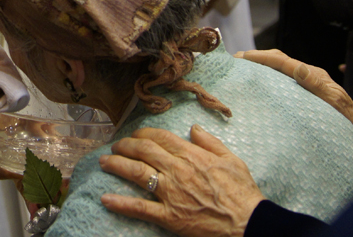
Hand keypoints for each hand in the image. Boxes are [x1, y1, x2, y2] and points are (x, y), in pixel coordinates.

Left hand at [99, 126, 264, 236]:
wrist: (249, 223)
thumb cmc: (243, 193)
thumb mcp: (232, 160)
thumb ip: (210, 142)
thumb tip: (193, 128)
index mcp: (192, 155)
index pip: (160, 137)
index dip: (143, 133)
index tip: (135, 134)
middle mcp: (178, 170)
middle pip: (143, 150)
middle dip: (125, 145)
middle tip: (115, 145)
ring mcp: (172, 193)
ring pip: (137, 173)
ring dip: (117, 165)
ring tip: (104, 162)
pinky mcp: (170, 216)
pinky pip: (141, 208)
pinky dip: (121, 203)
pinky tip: (106, 199)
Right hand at [235, 49, 352, 145]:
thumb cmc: (347, 121)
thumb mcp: (334, 102)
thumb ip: (317, 85)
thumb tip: (299, 68)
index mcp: (312, 75)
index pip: (283, 61)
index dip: (261, 57)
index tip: (242, 57)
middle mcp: (307, 76)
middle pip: (278, 60)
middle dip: (257, 58)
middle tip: (235, 61)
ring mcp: (305, 84)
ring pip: (278, 70)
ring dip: (260, 67)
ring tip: (241, 71)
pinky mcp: (302, 94)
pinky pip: (281, 82)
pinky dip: (267, 79)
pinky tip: (257, 86)